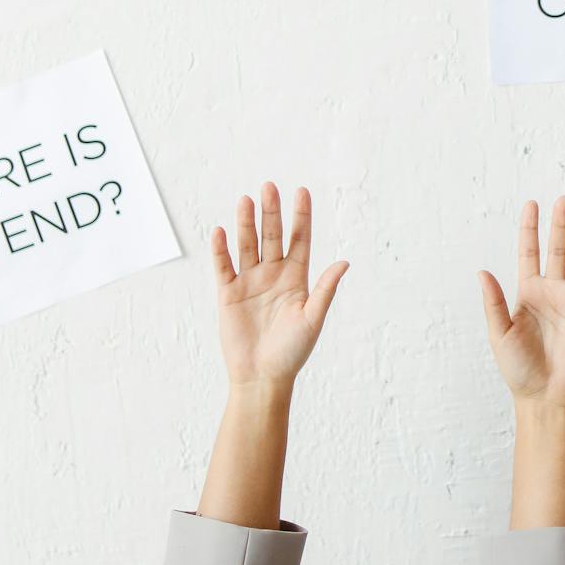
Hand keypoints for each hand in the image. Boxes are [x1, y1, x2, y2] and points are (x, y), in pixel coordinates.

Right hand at [210, 183, 348, 388]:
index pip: (300, 239)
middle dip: (271, 212)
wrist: (262, 378)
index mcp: (296, 278)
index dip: (301, 216)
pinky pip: (224, 266)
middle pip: (272, 236)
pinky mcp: (229, 294)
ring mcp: (250, 282)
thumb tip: (344, 263)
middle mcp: (273, 274)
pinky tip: (219, 231)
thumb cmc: (292, 353)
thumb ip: (325, 290)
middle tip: (269, 186)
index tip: (302, 191)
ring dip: (246, 223)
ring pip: (247, 245)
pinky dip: (220, 249)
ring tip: (246, 200)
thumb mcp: (312, 320)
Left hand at [479, 197, 564, 411]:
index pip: (530, 253)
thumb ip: (494, 303)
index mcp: (528, 293)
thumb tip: (482, 272)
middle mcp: (552, 293)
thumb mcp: (499, 334)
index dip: (530, 229)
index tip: (531, 204)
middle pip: (557, 251)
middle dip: (560, 226)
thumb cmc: (518, 368)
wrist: (543, 397)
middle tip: (564, 200)